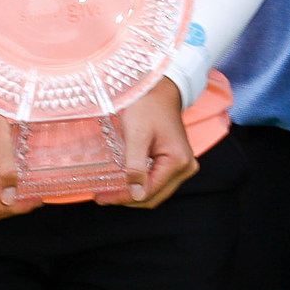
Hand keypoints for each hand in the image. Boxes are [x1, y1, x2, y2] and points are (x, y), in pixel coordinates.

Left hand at [98, 78, 195, 208]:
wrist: (159, 91)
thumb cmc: (148, 106)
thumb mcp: (137, 135)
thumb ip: (136, 166)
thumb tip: (136, 194)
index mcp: (178, 161)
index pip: (149, 192)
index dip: (124, 198)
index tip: (103, 197)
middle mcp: (186, 167)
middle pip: (154, 196)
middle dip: (128, 198)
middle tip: (104, 196)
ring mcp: (184, 166)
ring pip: (156, 192)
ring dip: (134, 194)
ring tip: (111, 191)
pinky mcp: (177, 163)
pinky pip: (158, 181)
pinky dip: (141, 185)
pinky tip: (125, 182)